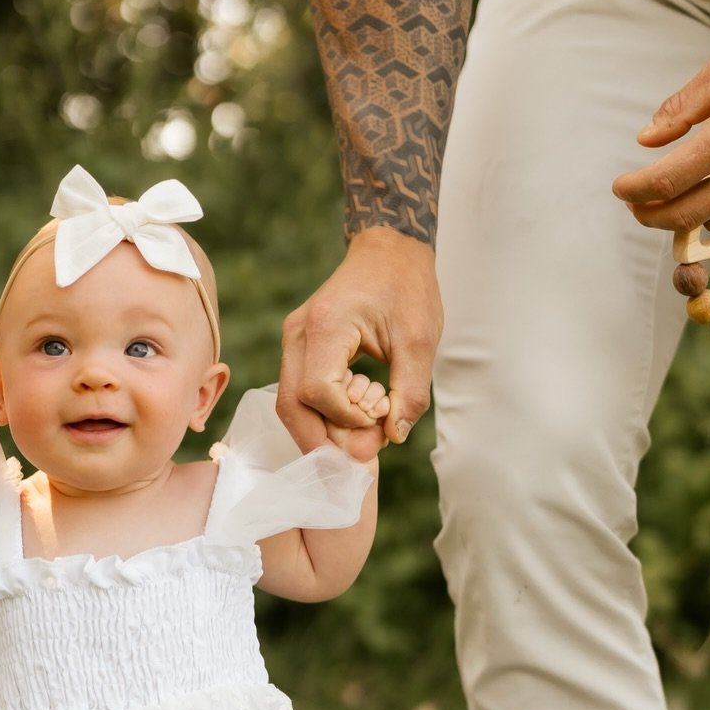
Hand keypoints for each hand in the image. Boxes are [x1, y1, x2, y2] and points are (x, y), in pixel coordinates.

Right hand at [278, 227, 441, 450]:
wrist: (389, 251)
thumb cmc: (406, 288)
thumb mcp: (421, 340)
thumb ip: (409, 392)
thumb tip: (393, 437)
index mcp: (326, 325)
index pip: (316, 391)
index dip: (345, 418)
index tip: (378, 419)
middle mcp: (298, 333)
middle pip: (290, 404)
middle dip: (320, 440)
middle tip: (357, 458)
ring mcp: (293, 339)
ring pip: (289, 402)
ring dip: (320, 429)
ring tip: (358, 436)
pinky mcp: (299, 346)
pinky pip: (298, 390)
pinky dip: (322, 413)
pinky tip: (351, 416)